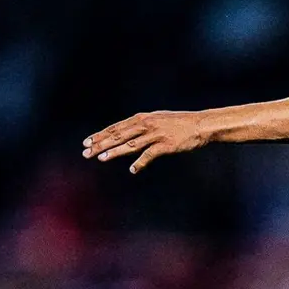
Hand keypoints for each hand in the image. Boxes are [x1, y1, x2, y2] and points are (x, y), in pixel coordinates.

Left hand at [82, 110, 205, 173]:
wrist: (201, 124)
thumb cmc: (181, 123)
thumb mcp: (159, 119)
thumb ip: (144, 125)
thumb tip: (129, 132)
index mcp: (143, 118)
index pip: (116, 127)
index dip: (100, 135)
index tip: (87, 142)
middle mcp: (146, 124)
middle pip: (119, 135)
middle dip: (101, 144)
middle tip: (86, 152)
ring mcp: (156, 134)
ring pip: (131, 144)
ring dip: (115, 151)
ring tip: (102, 158)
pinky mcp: (166, 145)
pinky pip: (150, 154)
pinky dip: (140, 162)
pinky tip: (132, 170)